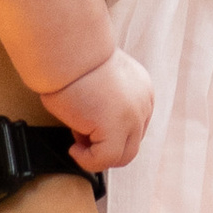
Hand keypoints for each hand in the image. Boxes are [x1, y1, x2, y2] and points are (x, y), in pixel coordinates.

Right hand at [49, 48, 154, 173]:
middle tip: (81, 136)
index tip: (88, 127)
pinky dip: (88, 161)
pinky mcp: (116, 129)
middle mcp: (143, 104)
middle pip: (132, 143)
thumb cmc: (74, 62)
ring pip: (123, 156)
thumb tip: (92, 132)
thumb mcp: (100, 84)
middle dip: (105, 146)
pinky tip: (74, 148)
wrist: (69, 52)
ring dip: (98, 156)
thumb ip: (107, 105)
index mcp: (142, 91)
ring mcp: (133, 118)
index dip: (109, 133)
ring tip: (77, 143)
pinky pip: (105, 159)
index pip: (134, 127)